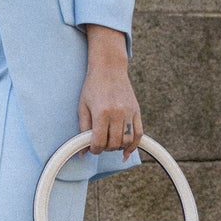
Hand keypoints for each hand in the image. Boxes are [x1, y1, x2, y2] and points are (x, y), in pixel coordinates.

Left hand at [78, 26, 141, 159]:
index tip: (91, 147)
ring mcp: (129, 112)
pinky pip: (139, 134)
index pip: (99, 142)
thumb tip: (82, 152)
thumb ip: (83, 129)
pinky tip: (126, 151)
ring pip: (127, 141)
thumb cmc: (92, 87)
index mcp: (101, 112)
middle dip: (105, 148)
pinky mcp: (136, 111)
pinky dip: (133, 145)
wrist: (109, 68)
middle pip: (114, 144)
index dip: (94, 149)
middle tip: (99, 143)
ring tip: (110, 143)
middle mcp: (117, 113)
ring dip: (118, 147)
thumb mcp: (83, 107)